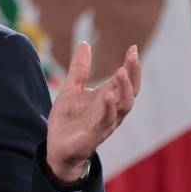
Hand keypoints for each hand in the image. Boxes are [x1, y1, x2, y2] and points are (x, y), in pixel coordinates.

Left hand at [46, 42, 140, 182]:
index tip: (133, 48)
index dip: (131, 66)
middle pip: (130, 92)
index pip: (125, 81)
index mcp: (107, 99)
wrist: (57, 148)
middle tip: (133, 57)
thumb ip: (79, 69)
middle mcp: (111, 110)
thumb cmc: (68, 119)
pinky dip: (108, 109)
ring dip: (124, 89)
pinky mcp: (93, 134)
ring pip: (122, 106)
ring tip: (121, 72)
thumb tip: (84, 43)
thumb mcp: (71, 89)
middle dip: (133, 75)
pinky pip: (105, 121)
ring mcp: (104, 123)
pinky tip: (107, 97)